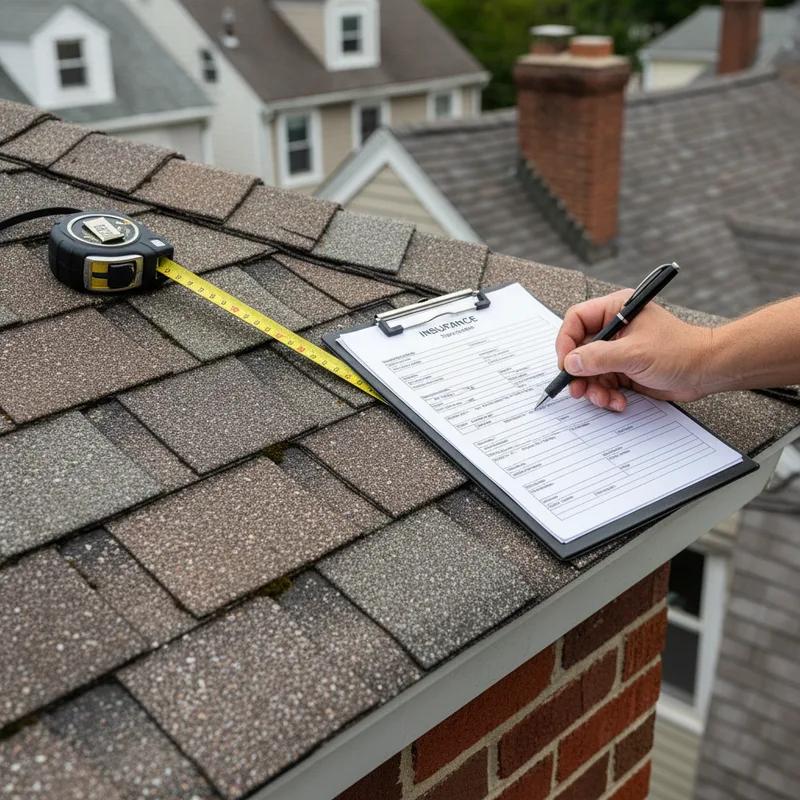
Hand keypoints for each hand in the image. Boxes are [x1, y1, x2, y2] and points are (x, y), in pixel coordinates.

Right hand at [555, 290, 713, 411]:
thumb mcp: (634, 353)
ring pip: (590, 371)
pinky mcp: (624, 370)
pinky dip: (606, 395)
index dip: (566, 341)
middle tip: (578, 389)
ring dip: (594, 389)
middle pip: (580, 349)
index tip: (565, 363)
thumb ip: (598, 358)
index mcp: (616, 310)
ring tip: (604, 399)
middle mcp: (614, 329)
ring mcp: (618, 351)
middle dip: (579, 373)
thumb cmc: (680, 351)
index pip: (577, 320)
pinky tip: (618, 401)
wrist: (706, 371)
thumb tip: (570, 362)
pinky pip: (603, 384)